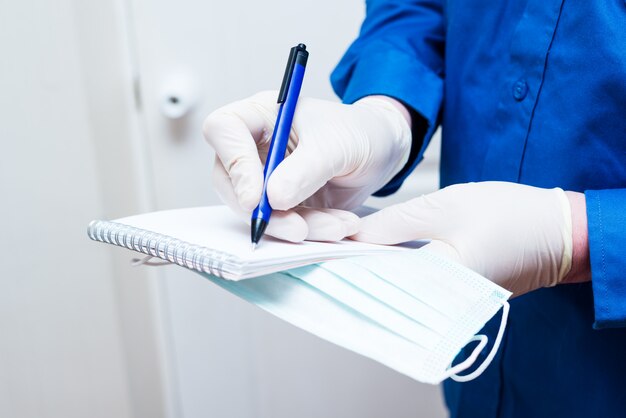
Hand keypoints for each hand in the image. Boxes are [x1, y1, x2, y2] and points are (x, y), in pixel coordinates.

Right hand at [203, 91, 411, 241]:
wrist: (383, 151)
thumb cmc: (359, 131)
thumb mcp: (337, 144)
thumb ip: (305, 169)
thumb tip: (273, 198)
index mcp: (261, 115)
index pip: (224, 130)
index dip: (234, 164)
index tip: (256, 198)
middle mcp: (255, 146)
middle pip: (229, 180)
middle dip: (262, 210)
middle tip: (297, 228)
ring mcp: (265, 177)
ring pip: (256, 210)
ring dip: (292, 226)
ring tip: (335, 227)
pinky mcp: (281, 203)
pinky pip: (282, 223)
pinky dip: (310, 230)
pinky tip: (338, 226)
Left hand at [352, 182, 588, 295]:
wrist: (559, 233)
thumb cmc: (511, 216)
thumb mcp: (446, 206)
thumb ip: (395, 223)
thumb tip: (353, 235)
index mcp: (442, 286)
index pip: (379, 282)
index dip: (346, 264)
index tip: (321, 248)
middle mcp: (444, 307)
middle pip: (386, 291)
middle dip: (357, 268)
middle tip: (330, 247)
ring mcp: (450, 306)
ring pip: (400, 290)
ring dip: (376, 269)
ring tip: (351, 248)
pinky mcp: (454, 299)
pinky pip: (416, 288)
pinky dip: (398, 271)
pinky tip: (381, 255)